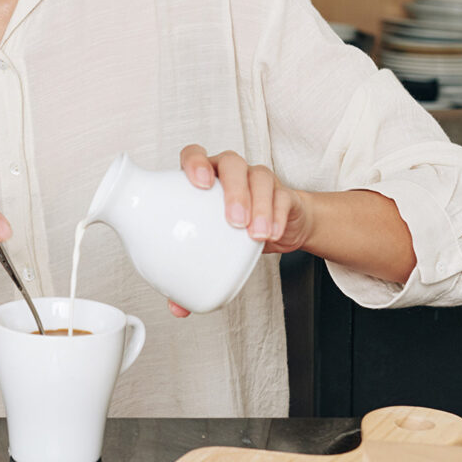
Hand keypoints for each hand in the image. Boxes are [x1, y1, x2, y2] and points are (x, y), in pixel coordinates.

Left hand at [169, 145, 311, 316]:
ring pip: (258, 178)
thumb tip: (177, 307)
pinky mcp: (284, 193)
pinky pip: (283, 198)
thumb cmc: (233, 232)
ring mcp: (259, 179)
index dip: (194, 162)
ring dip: (258, 205)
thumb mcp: (212, 248)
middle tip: (233, 221)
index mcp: (205, 177)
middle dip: (233, 190)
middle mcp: (231, 172)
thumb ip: (190, 274)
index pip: (195, 154)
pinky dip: (277, 216)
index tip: (198, 183)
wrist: (278, 229)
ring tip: (255, 235)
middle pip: (231, 163)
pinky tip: (273, 234)